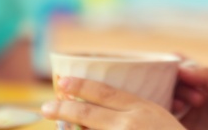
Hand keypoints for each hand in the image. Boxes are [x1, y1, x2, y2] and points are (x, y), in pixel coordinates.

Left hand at [41, 77, 185, 129]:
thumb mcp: (162, 121)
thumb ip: (137, 115)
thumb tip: (110, 111)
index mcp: (141, 110)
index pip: (104, 93)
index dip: (81, 86)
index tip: (63, 82)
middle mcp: (129, 125)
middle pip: (87, 112)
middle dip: (63, 107)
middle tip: (45, 106)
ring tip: (60, 127)